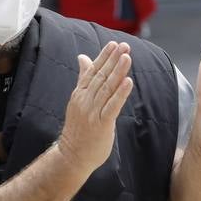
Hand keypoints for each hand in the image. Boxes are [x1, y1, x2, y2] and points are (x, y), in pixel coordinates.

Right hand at [57, 41, 133, 172]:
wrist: (72, 156)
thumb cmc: (78, 128)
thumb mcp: (78, 99)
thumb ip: (83, 79)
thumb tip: (83, 57)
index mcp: (80, 93)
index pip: (93, 71)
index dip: (104, 57)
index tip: (114, 44)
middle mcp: (85, 100)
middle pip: (101, 76)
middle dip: (113, 60)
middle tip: (124, 45)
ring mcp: (92, 112)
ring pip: (107, 88)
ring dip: (118, 72)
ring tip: (127, 57)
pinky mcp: (101, 124)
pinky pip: (112, 106)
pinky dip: (120, 93)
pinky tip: (128, 82)